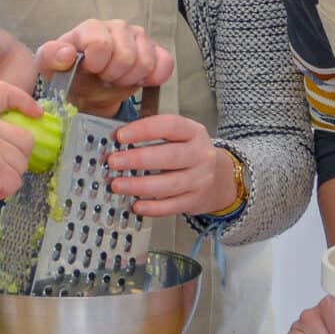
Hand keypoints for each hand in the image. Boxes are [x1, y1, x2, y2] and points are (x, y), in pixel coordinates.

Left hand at [38, 18, 173, 116]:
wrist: (86, 90)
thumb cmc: (68, 75)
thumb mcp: (50, 68)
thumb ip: (51, 56)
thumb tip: (66, 53)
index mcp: (91, 28)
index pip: (101, 41)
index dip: (97, 63)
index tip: (91, 71)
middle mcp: (116, 27)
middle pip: (126, 55)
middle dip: (114, 75)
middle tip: (104, 78)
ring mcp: (138, 38)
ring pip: (146, 61)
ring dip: (130, 78)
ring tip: (116, 80)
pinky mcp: (155, 51)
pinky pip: (165, 62)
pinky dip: (154, 77)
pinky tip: (138, 80)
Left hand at [105, 115, 239, 217]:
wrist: (221, 178)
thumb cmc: (190, 153)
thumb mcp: (181, 136)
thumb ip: (154, 135)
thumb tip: (118, 140)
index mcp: (194, 132)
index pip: (170, 125)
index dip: (144, 129)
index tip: (120, 136)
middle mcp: (200, 155)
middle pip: (170, 156)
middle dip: (138, 159)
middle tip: (113, 162)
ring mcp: (200, 180)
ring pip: (169, 184)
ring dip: (140, 186)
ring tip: (117, 185)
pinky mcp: (196, 201)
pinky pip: (172, 206)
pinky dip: (153, 208)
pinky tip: (136, 205)